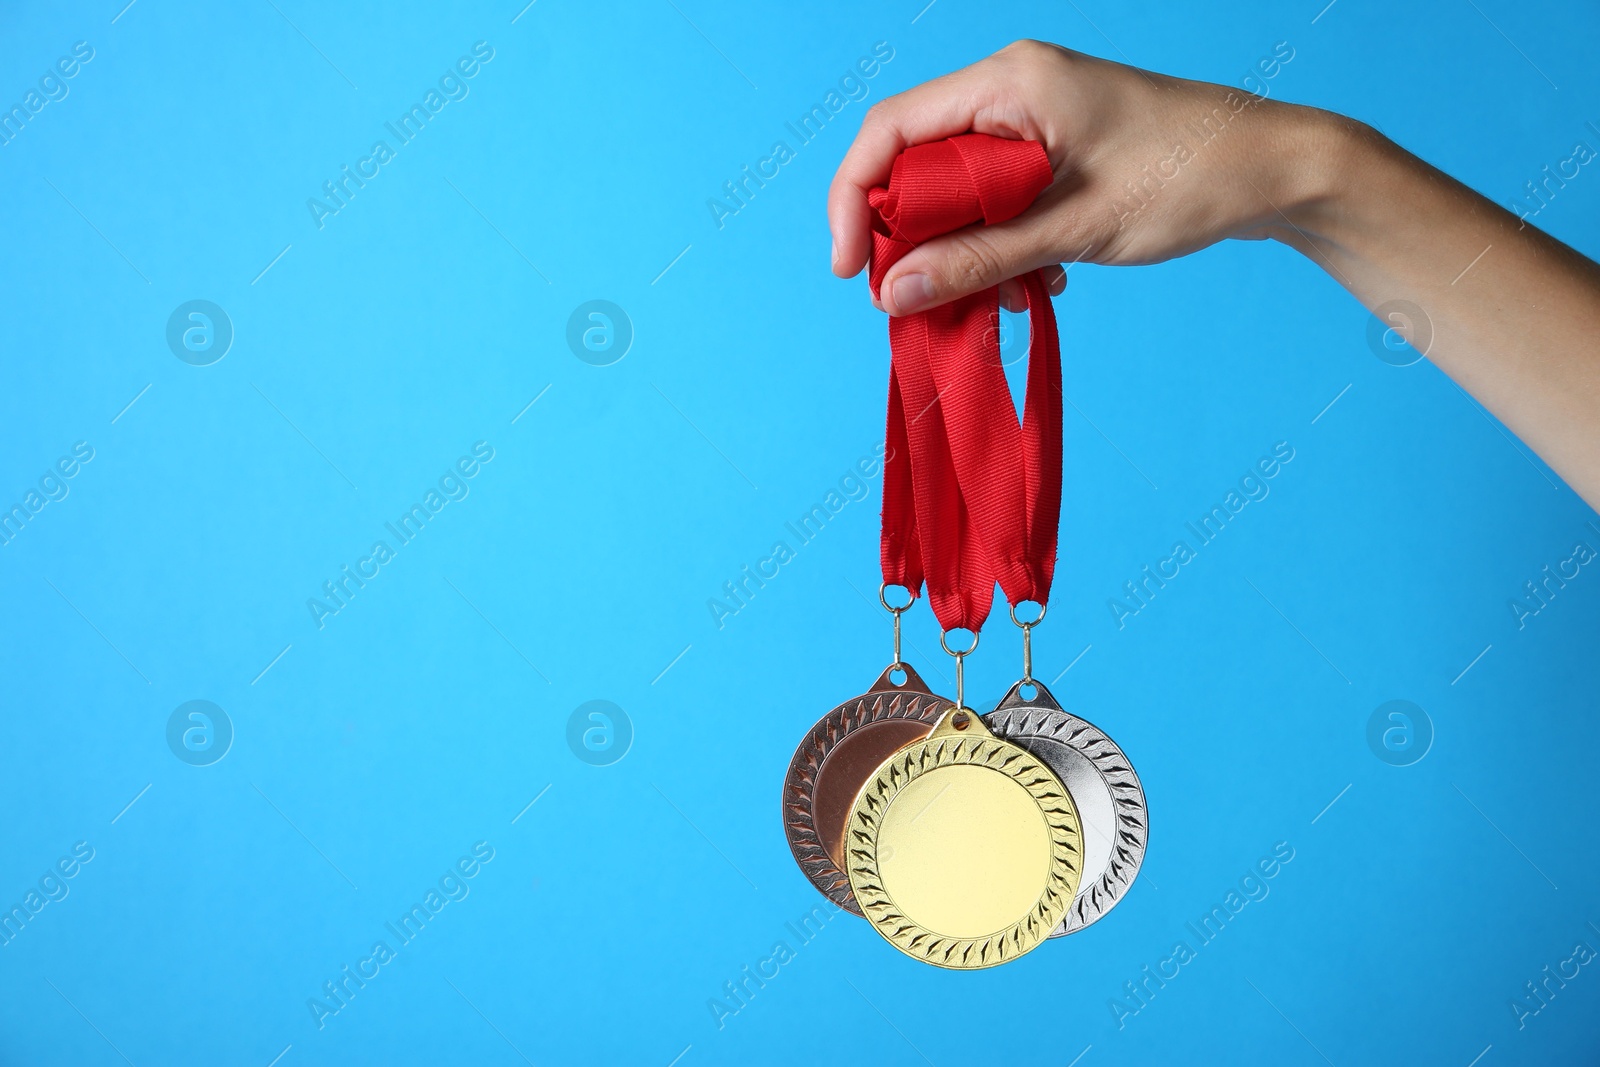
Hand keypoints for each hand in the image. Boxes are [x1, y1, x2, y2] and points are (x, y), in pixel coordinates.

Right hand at [828, 40, 1339, 314]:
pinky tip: (1035, 283)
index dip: (855, 200)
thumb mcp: (1073, 229)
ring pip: (955, 189)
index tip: (850, 270)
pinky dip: (998, 246)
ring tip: (998, 300)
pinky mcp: (1053, 145)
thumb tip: (892, 294)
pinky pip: (994, 197)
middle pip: (916, 163)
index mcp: (1010, 82)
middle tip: (921, 302)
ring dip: (961, 253)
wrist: (1274, 169)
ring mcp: (1033, 116)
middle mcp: (1012, 87)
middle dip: (911, 239)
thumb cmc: (1187, 179)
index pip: (890, 130)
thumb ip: (977, 260)